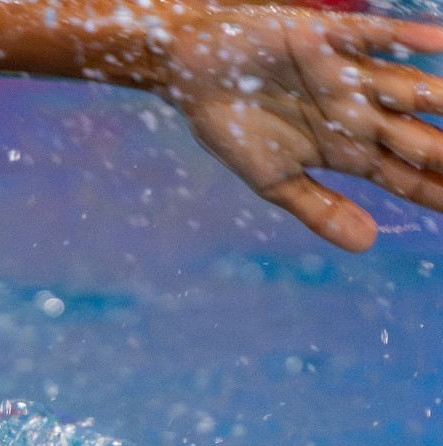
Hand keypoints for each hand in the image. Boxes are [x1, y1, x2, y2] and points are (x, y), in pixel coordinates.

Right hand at [163, 8, 442, 250]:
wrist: (192, 74)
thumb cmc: (230, 124)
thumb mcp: (272, 179)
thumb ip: (318, 208)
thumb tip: (366, 244)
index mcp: (346, 149)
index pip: (404, 175)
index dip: (434, 192)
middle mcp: (358, 112)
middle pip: (418, 137)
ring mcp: (349, 75)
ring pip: (410, 90)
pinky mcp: (328, 38)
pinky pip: (373, 36)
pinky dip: (405, 39)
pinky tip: (439, 43)